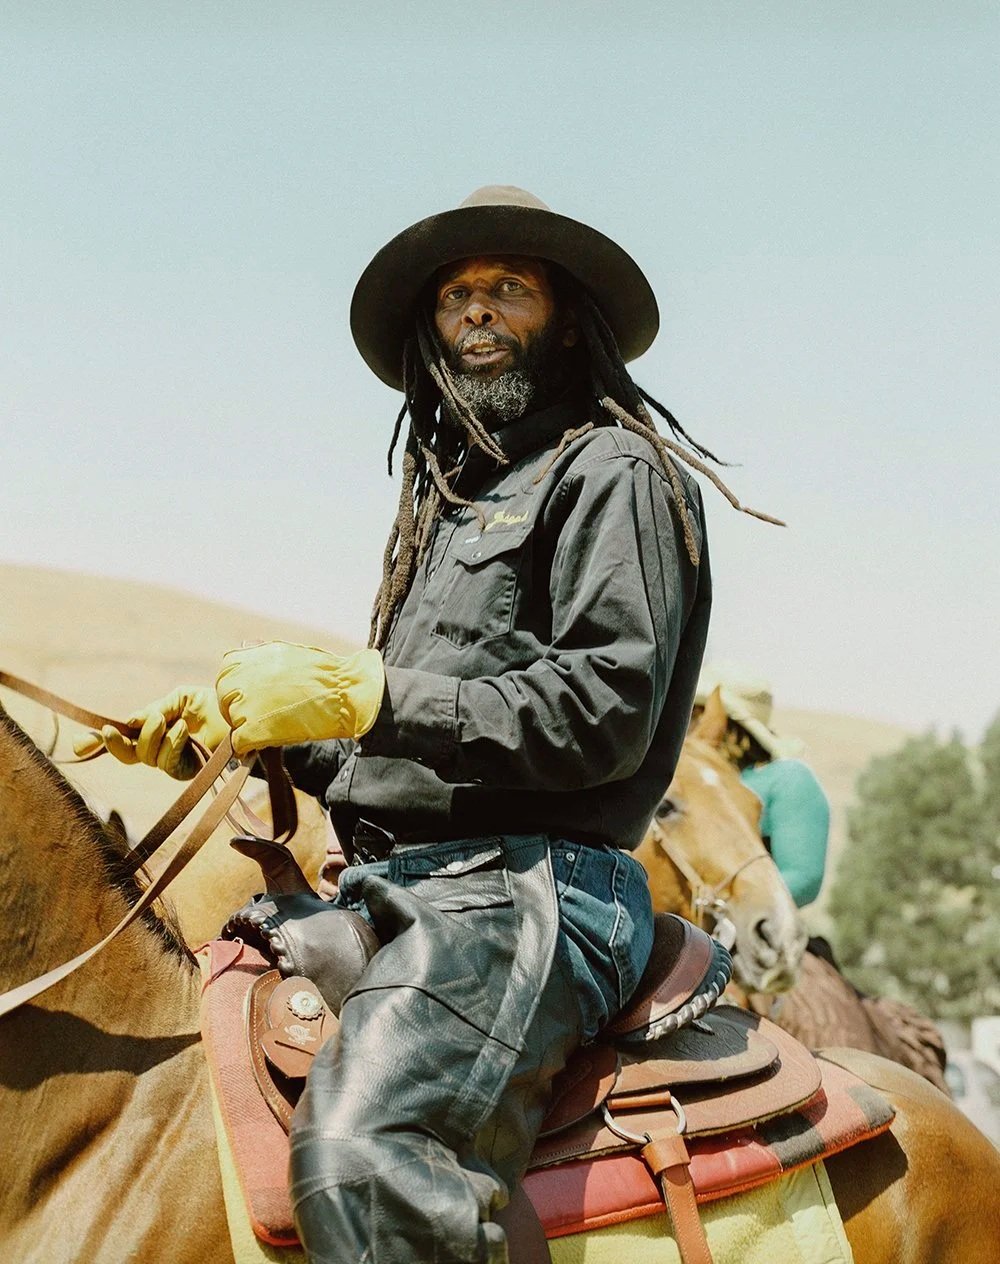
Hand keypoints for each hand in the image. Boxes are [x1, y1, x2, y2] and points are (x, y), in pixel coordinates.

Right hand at [71, 685, 227, 779]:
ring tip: (169, 720)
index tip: (79, 745)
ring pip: (145, 757)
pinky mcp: (188, 771)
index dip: (99, 743)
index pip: (123, 739)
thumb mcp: (179, 699)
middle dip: (115, 744)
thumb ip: (153, 710)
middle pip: (126, 755)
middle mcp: (161, 749)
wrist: (242, 713)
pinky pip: (167, 761)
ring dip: (152, 735)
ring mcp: (173, 762)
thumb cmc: (214, 704)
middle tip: (111, 730)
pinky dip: (172, 742)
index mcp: (155, 729)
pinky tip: (184, 729)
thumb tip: (128, 722)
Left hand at [215, 641, 384, 756]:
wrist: (344, 693)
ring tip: (267, 728)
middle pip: (224, 699)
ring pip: (232, 721)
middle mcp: (242, 678)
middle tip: (254, 717)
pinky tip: (260, 744)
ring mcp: (247, 704)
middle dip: (235, 708)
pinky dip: (247, 746)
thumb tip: (248, 668)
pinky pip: (239, 742)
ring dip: (245, 726)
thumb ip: (260, 660)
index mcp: (248, 658)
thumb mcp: (285, 655)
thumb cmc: (323, 675)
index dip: (235, 689)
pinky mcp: (255, 729)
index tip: (247, 697)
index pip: (225, 674)